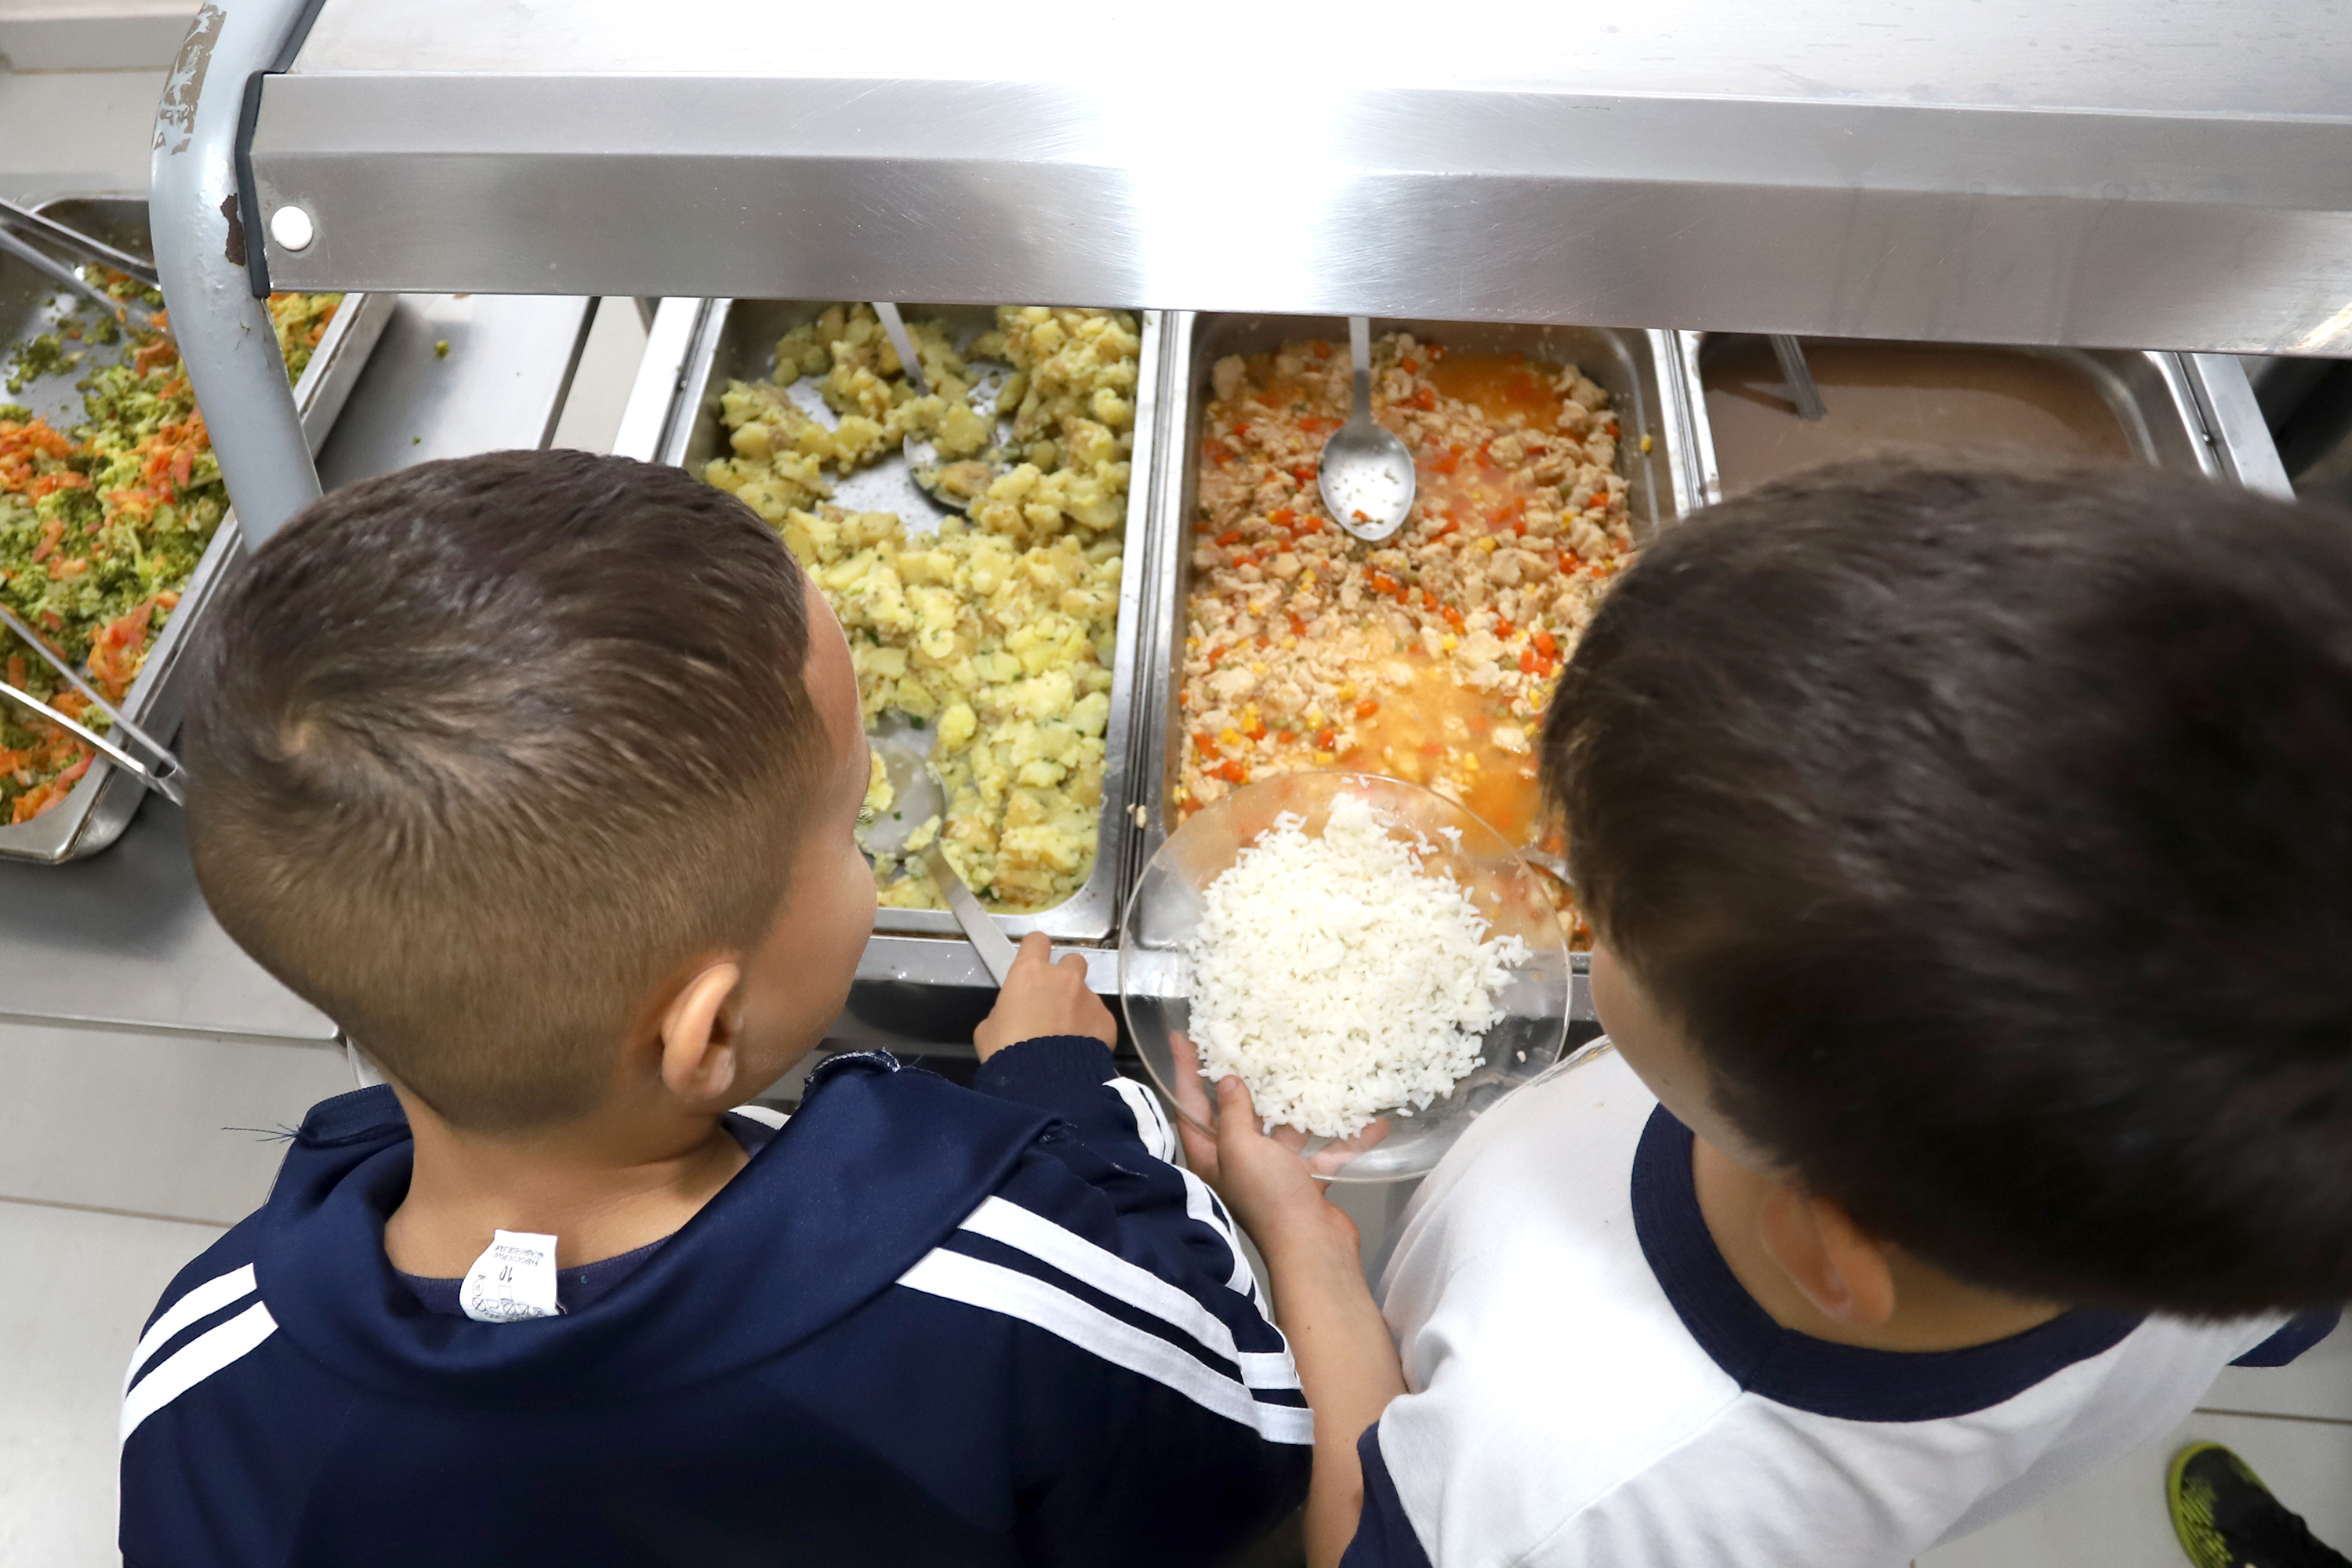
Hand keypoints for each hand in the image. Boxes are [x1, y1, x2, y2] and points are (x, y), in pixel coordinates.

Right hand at [973, 933, 1115, 1060]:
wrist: (1043, 1083)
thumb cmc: (1007, 1052)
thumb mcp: (988, 1029)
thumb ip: (1003, 1011)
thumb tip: (1012, 1014)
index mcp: (1030, 972)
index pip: (1037, 941)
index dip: (1036, 951)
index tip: (1034, 965)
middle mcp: (1064, 977)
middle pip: (1072, 960)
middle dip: (1065, 975)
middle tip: (1055, 1000)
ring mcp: (1089, 998)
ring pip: (1087, 992)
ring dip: (1079, 1005)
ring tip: (1069, 1033)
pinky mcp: (1107, 1020)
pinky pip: (1100, 1019)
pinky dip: (1093, 1030)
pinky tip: (1082, 1049)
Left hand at [1169, 1032, 1385, 1260]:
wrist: (1312, 1247)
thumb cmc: (1268, 1198)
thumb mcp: (1241, 1148)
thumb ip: (1234, 1113)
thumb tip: (1227, 1082)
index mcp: (1212, 1156)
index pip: (1191, 1106)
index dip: (1185, 1071)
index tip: (1183, 1037)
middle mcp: (1240, 1162)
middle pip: (1238, 1113)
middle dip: (1245, 1080)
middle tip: (1249, 1041)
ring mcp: (1275, 1172)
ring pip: (1286, 1129)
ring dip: (1302, 1106)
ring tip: (1315, 1068)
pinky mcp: (1307, 1181)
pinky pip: (1327, 1152)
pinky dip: (1349, 1139)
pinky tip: (1375, 1121)